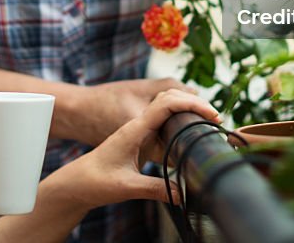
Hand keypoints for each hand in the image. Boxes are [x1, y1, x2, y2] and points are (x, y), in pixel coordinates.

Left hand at [55, 89, 219, 208]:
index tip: (212, 115)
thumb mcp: (126, 187)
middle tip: (216, 119)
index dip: (192, 105)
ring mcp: (137, 128)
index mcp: (134, 128)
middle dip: (194, 103)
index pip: (167, 104)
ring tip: (208, 121)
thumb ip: (155, 189)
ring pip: (165, 107)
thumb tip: (182, 193)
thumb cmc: (95, 180)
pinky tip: (187, 131)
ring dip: (187, 108)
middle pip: (170, 99)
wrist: (76, 181)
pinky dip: (177, 118)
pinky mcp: (138, 136)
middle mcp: (137, 123)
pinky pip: (161, 119)